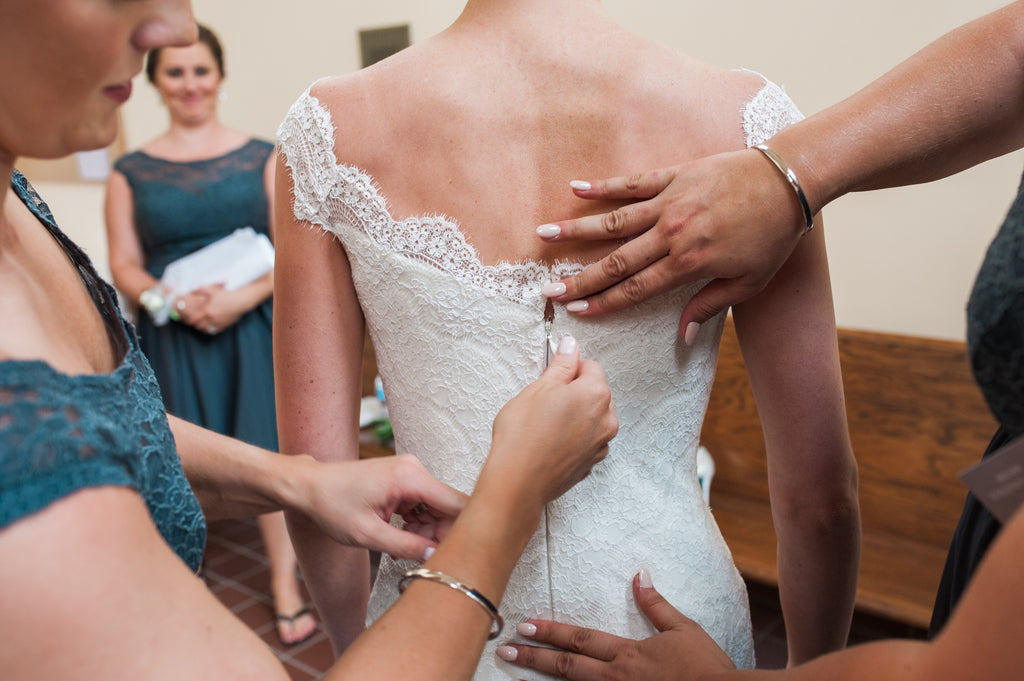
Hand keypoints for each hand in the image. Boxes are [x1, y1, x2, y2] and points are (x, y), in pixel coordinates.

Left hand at [173, 284, 245, 334]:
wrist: (240, 301)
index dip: (188, 320)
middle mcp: (211, 319)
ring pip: (206, 329)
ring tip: (201, 325)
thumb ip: (201, 290)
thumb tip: (192, 290)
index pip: (194, 319)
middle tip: (194, 322)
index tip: (187, 320)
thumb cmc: (226, 295)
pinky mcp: (224, 325)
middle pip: (199, 326)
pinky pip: (215, 330)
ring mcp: (218, 323)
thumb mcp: (212, 290)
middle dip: (195, 325)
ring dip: (202, 328)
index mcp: (207, 310)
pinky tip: (210, 326)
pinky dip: (211, 330)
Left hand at [295, 453, 467, 561]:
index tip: (461, 555)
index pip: (457, 503)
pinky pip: (424, 505)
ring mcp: (411, 472)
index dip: (465, 530)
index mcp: (410, 477)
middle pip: (449, 507)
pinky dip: (418, 524)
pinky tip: (401, 538)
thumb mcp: (368, 534)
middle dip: (441, 535)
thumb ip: (406, 546)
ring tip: (403, 550)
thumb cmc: (331, 505)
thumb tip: (437, 557)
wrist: (309, 487)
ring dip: (428, 532)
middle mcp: (415, 469)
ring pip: (438, 508)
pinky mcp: (405, 479)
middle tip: (424, 560)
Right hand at [485, 335, 617, 506]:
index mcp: (596, 395)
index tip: (551, 378)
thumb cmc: (523, 435)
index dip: (568, 369)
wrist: (517, 482)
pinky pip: (586, 440)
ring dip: (575, 415)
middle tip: (544, 401)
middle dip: (574, 392)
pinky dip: (574, 437)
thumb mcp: (539, 388)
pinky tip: (550, 442)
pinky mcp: (590, 463)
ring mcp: (600, 445)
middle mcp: (606, 420)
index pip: (590, 367)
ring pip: (592, 418)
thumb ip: (562, 365)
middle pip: (595, 392)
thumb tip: (571, 346)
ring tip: (545, 424)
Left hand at [497, 571, 736, 680]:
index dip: (550, 631)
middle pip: (567, 666)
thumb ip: (656, 605)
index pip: (580, 638)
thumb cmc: (707, 668)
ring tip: (516, 678)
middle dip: (534, 657)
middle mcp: (616, 678)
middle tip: (505, 650)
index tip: (525, 624)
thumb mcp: (684, 629)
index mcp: (628, 654)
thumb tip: (639, 574)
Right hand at [539, 149, 811, 340]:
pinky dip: (603, 186)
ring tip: (544, 236)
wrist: (789, 181)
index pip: (636, 289)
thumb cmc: (772, 235)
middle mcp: (672, 233)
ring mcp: (669, 202)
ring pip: (614, 220)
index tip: (576, 312)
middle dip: (579, 278)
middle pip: (616, 261)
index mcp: (689, 263)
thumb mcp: (748, 282)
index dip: (603, 303)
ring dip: (576, 230)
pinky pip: (632, 183)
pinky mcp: (674, 176)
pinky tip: (575, 189)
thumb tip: (679, 336)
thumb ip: (708, 306)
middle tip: (548, 289)